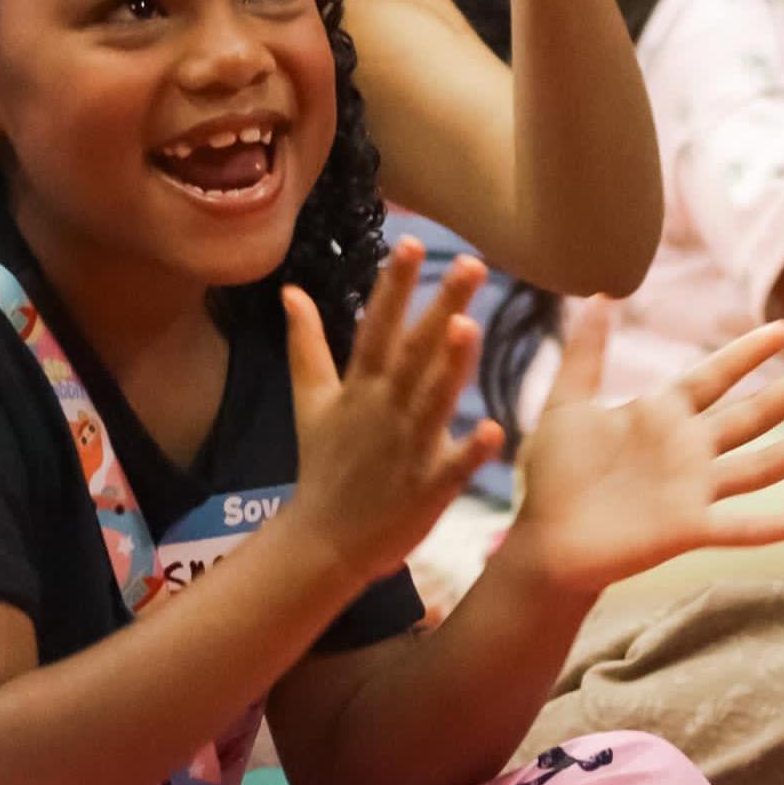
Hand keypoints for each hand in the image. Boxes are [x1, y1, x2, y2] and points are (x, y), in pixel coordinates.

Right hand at [283, 241, 504, 581]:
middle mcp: (382, 410)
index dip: (393, 286)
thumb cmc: (324, 467)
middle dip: (439, 308)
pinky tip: (492, 428)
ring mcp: (405, 449)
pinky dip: (469, 450)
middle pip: (413, 352)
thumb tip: (291, 291)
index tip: (411, 242)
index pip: (377, 326)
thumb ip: (306, 344)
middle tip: (470, 265)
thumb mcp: (310, 402)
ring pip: (431, 400)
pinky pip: (451, 466)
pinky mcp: (426, 488)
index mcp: (359, 388)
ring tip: (470, 326)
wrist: (324, 542)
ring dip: (450, 366)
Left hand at [501, 312, 783, 597]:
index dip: (749, 352)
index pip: (716, 375)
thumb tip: (599, 295)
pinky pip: (739, 527)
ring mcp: (694, 490)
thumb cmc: (556, 475)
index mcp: (663, 415)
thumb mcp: (566, 403)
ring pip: (760, 466)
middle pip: (752, 414)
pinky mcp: (688, 529)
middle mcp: (689, 450)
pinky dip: (774, 526)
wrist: (543, 538)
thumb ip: (585, 353)